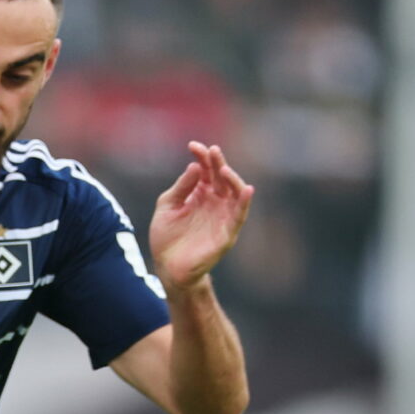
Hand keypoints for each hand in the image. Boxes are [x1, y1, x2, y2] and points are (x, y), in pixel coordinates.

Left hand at [148, 142, 253, 292]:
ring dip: (232, 179)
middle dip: (217, 163)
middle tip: (212, 151)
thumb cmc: (167, 238)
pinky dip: (245, 202)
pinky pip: (240, 216)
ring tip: (223, 169)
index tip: (193, 146)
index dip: (202, 156)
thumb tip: (194, 166)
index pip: (205, 170)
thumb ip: (181, 187)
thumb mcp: (167, 207)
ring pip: (235, 193)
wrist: (167, 267)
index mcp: (199, 193)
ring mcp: (222, 216)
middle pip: (221, 177)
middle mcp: (214, 202)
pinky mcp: (227, 233)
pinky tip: (247, 190)